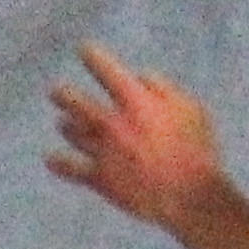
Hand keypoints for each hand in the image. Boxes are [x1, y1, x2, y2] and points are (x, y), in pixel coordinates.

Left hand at [47, 43, 225, 231]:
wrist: (190, 197)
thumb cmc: (197, 150)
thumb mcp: (191, 109)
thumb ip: (163, 87)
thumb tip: (140, 75)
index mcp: (135, 101)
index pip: (104, 68)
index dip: (91, 55)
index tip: (85, 51)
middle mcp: (112, 122)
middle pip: (73, 100)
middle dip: (61, 94)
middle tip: (56, 92)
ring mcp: (103, 151)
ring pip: (71, 131)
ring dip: (66, 125)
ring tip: (63, 124)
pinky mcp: (101, 178)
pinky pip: (70, 168)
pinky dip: (58, 163)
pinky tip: (51, 160)